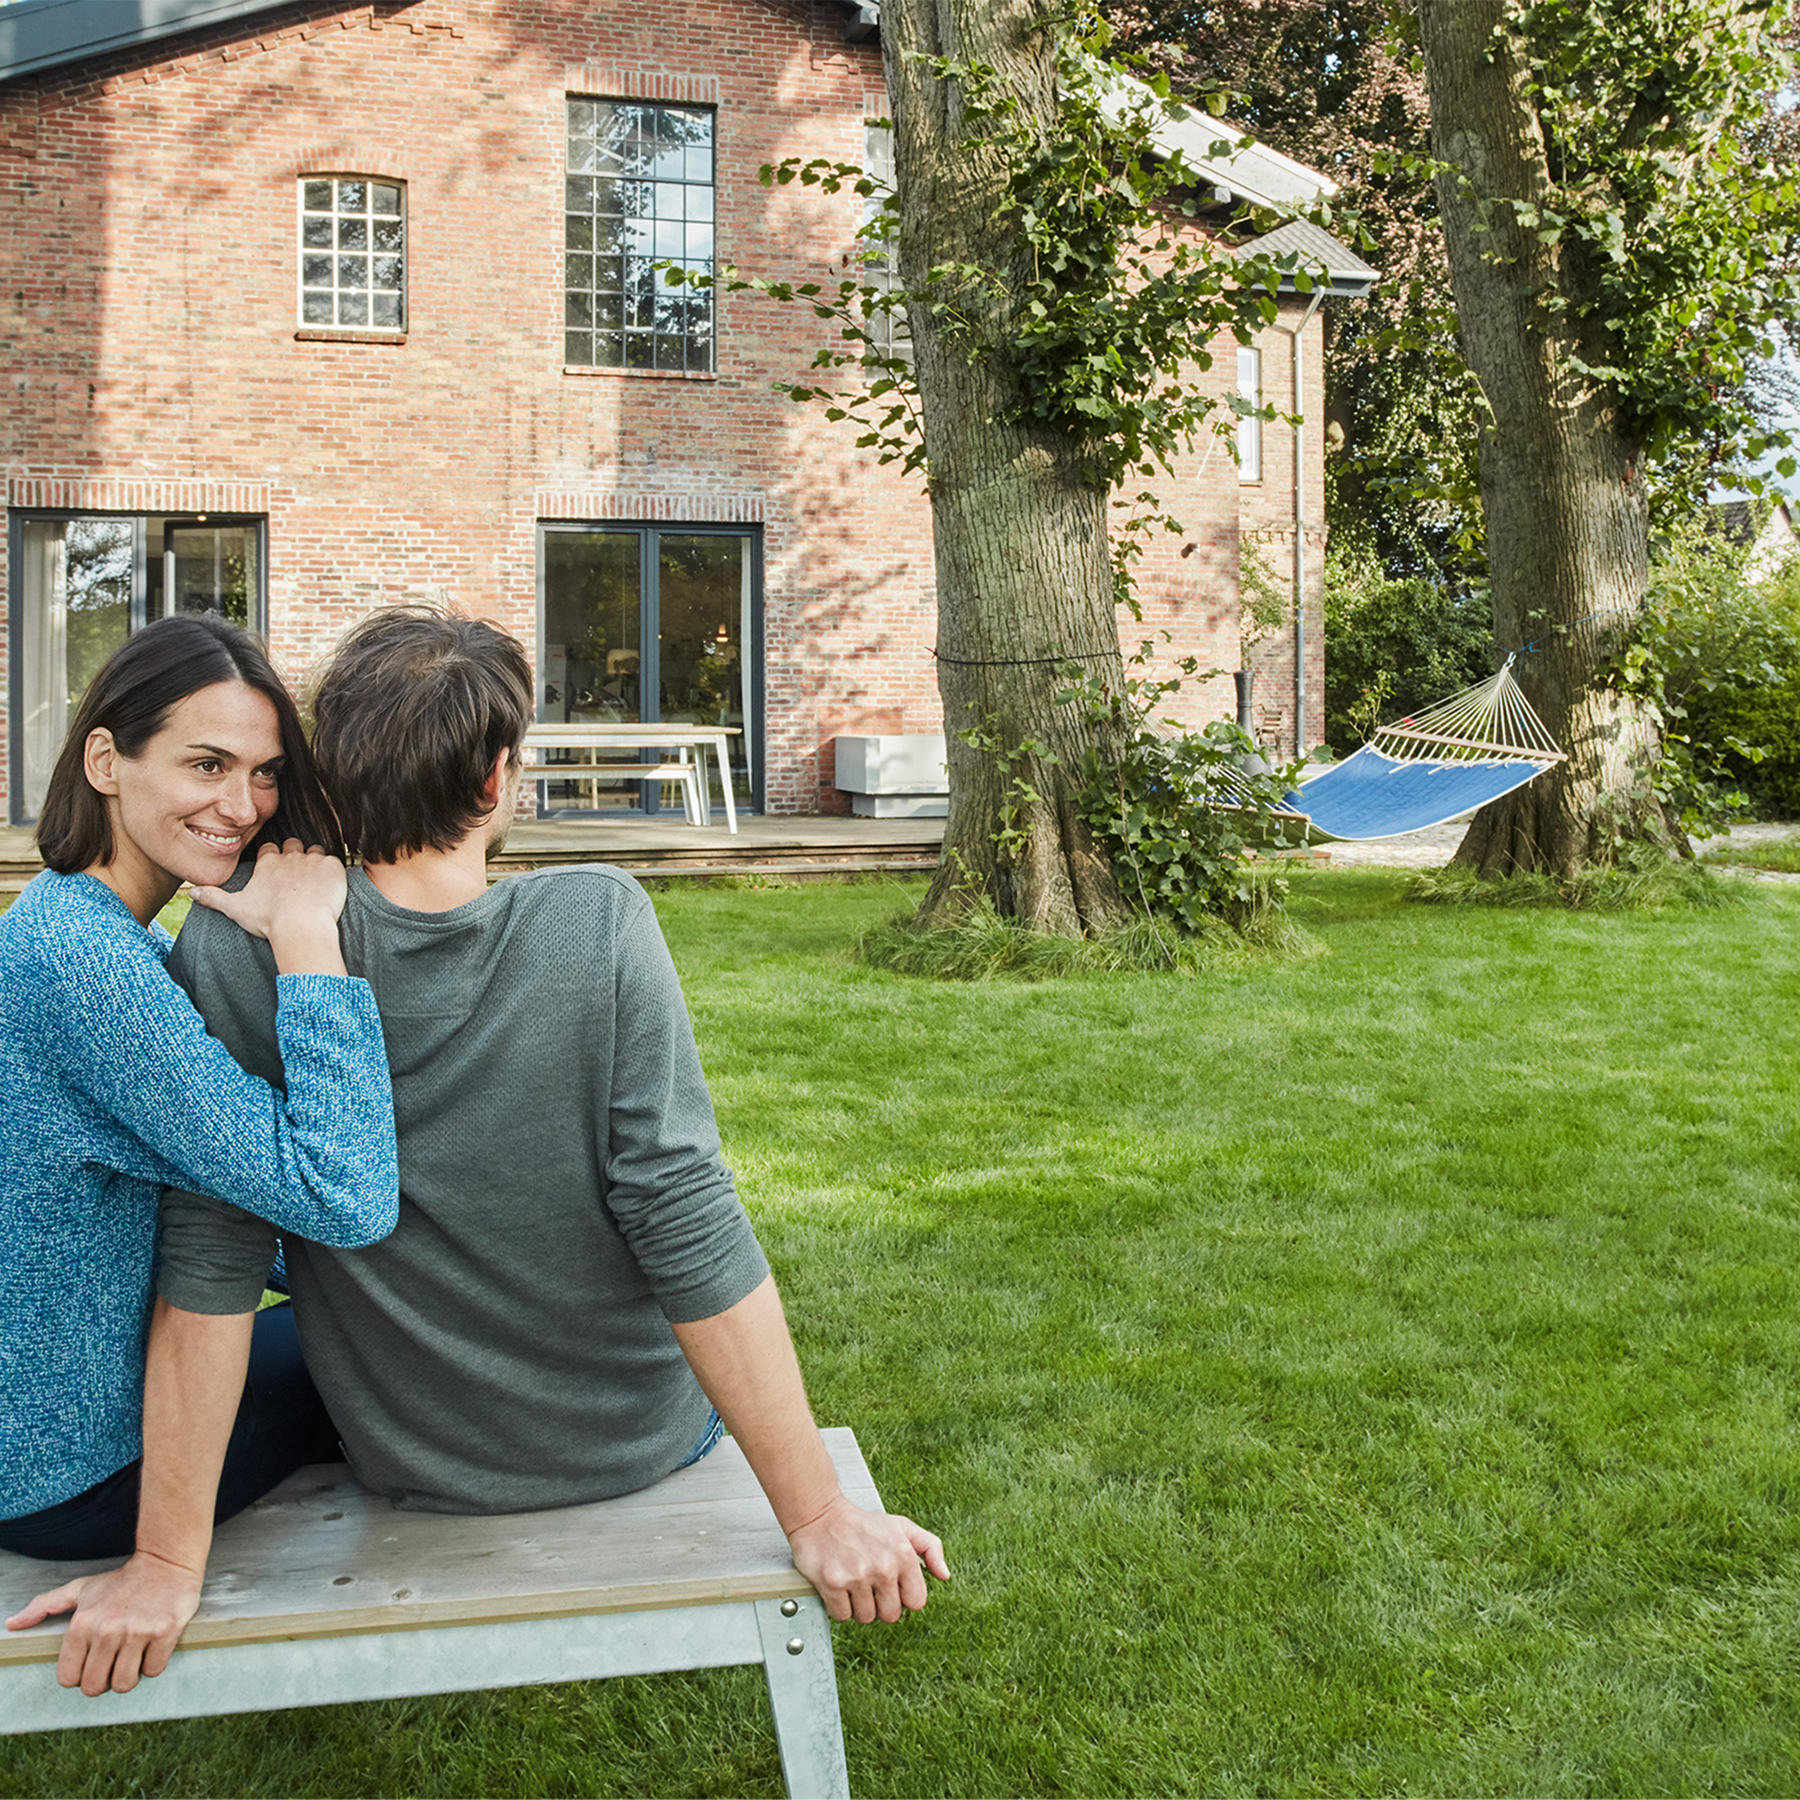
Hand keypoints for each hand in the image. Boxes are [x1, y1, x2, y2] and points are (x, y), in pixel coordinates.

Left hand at [4, 1550, 203, 1695]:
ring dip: (129, 1675)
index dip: (81, 1674)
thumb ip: (44, 1606)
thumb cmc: (121, 1581)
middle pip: (95, 1687)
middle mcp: (108, 1630)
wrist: (166, 1561)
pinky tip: (153, 1646)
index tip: (94, 1661)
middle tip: (114, 1661)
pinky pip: (154, 1670)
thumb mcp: (81, 1589)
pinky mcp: (166, 1631)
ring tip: (133, 1655)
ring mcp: (138, 1631)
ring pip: (125, 1683)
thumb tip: (11, 1624)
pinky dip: (153, 1664)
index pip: (69, 1679)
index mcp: (82, 1624)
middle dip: (105, 1680)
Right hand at [192, 838, 347, 975]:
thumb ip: (213, 897)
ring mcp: (313, 860)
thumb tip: (191, 891)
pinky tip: (329, 886)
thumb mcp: (235, 908)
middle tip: (297, 877)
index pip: (269, 849)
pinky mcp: (333, 867)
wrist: (300, 928)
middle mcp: (289, 856)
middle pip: (293, 845)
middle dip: (294, 856)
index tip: (275, 872)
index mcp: (267, 862)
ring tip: (314, 882)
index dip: (272, 858)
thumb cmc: (268, 920)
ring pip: (315, 851)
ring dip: (314, 863)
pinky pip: (335, 861)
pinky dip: (333, 872)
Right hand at [786, 1494, 949, 1623]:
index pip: (916, 1602)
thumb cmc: (863, 1524)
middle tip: (869, 1583)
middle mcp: (883, 1567)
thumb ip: (931, 1547)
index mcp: (903, 1555)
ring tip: (853, 1582)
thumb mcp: (902, 1527)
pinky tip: (838, 1586)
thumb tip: (945, 1576)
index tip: (891, 1585)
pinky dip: (838, 1606)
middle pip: (890, 1616)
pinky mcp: (833, 1584)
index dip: (903, 1597)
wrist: (820, 1514)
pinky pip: (842, 1616)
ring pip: (865, 1618)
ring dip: (858, 1605)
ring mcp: (857, 1576)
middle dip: (880, 1604)